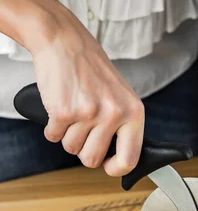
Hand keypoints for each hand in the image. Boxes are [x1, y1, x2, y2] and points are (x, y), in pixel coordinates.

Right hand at [32, 16, 143, 176]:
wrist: (65, 41)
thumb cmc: (92, 69)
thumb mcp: (120, 96)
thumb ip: (123, 126)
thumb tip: (119, 160)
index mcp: (134, 112)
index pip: (130, 159)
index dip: (115, 169)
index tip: (108, 166)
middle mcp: (114, 114)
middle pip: (92, 159)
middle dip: (83, 149)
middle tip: (83, 127)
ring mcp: (89, 113)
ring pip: (71, 148)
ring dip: (67, 135)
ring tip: (73, 110)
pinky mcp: (64, 111)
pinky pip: (52, 137)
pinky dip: (51, 126)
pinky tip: (59, 106)